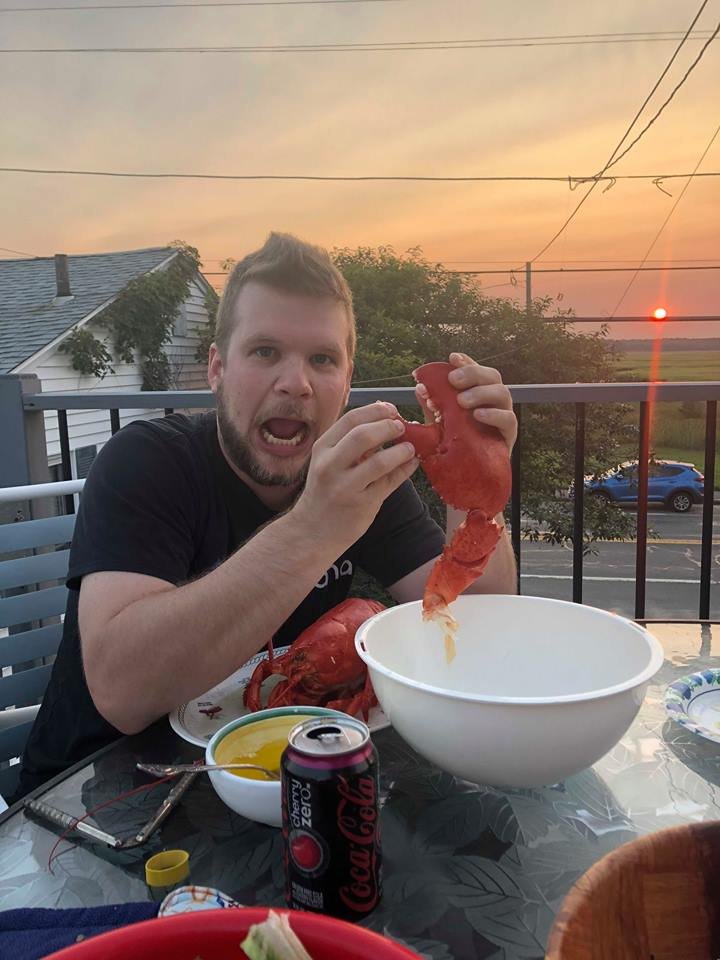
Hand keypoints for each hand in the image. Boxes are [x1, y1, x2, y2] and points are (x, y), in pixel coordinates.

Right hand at [291, 402, 418, 548]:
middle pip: (364, 436)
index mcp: (322, 449)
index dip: (375, 410)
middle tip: (402, 426)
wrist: (311, 531)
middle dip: (388, 427)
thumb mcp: (328, 462)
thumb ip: (351, 442)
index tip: (391, 410)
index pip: (350, 419)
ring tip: (410, 448)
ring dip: (401, 450)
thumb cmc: (324, 491)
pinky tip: (411, 463)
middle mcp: (331, 466)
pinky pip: (390, 483)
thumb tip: (385, 418)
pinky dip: (405, 470)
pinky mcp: (362, 505)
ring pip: (379, 461)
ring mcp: (346, 487)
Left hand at [416, 352, 516, 452]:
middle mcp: (493, 401)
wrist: (468, 475)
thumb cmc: (456, 444)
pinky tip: (478, 415)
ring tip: (462, 401)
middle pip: (492, 376)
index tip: (452, 358)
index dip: (467, 362)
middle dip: (473, 373)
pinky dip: (494, 415)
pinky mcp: (509, 435)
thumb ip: (432, 406)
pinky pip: (508, 419)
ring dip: (481, 393)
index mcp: (479, 393)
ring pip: (502, 393)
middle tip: (453, 380)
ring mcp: (503, 415)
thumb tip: (420, 387)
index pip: (477, 371)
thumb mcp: (439, 424)